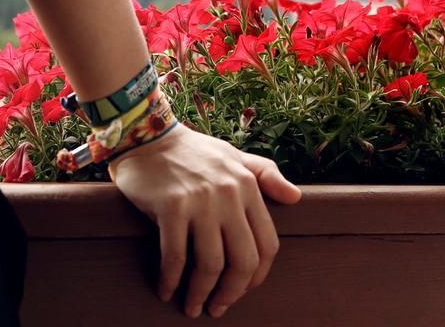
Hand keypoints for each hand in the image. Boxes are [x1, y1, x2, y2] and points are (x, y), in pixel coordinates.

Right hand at [107, 124, 301, 318]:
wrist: (148, 135)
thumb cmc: (193, 151)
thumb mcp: (235, 157)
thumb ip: (266, 175)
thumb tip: (296, 198)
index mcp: (248, 186)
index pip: (267, 244)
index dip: (257, 276)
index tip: (242, 291)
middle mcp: (230, 194)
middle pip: (242, 261)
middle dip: (232, 293)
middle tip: (218, 308)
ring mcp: (201, 201)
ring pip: (210, 265)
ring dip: (201, 294)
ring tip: (192, 307)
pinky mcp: (171, 207)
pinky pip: (176, 257)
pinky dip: (171, 280)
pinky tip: (166, 290)